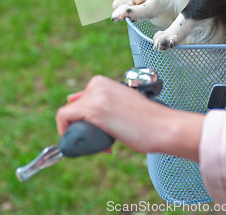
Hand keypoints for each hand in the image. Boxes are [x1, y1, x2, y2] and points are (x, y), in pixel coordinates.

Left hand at [56, 75, 203, 160]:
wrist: (161, 126)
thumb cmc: (146, 119)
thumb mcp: (121, 103)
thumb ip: (104, 102)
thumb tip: (79, 104)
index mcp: (102, 81)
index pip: (79, 100)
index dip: (86, 118)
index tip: (98, 129)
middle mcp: (96, 84)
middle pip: (73, 108)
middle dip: (83, 126)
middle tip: (104, 139)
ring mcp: (94, 95)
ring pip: (68, 114)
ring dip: (80, 132)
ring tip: (104, 143)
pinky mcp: (93, 109)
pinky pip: (64, 118)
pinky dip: (66, 132)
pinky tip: (82, 143)